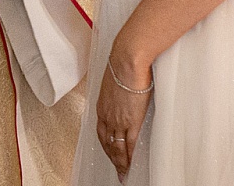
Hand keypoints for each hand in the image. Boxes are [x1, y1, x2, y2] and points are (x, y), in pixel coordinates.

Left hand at [96, 48, 152, 180]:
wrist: (127, 60)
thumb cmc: (123, 64)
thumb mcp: (114, 80)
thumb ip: (117, 90)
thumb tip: (123, 88)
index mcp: (102, 106)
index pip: (102, 131)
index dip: (106, 144)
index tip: (110, 152)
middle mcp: (107, 116)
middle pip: (108, 143)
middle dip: (112, 158)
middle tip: (117, 169)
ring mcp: (118, 120)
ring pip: (118, 147)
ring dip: (120, 162)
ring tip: (124, 173)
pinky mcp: (131, 121)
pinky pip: (130, 145)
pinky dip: (130, 158)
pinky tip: (131, 165)